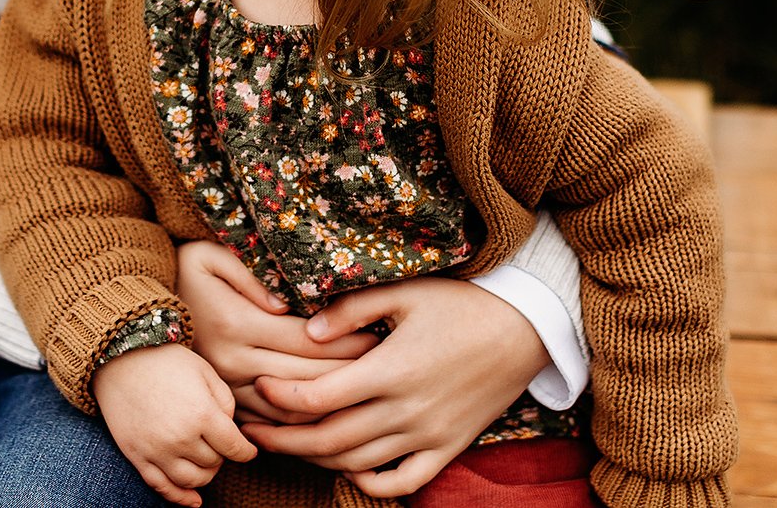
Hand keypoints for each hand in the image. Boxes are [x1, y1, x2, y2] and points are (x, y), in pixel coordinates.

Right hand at [92, 343, 257, 506]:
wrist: (118, 357)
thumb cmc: (165, 360)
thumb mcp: (205, 371)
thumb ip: (225, 402)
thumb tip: (232, 431)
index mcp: (201, 414)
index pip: (235, 447)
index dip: (246, 451)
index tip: (248, 450)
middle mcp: (180, 438)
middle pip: (214, 463)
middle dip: (222, 455)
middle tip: (218, 442)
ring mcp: (156, 450)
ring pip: (192, 481)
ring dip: (205, 475)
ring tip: (205, 460)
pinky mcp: (137, 456)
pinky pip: (161, 488)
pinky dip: (180, 498)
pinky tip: (194, 499)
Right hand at [174, 240, 379, 424]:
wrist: (135, 315)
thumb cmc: (181, 274)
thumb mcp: (209, 257)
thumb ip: (249, 276)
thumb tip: (286, 305)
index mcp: (238, 323)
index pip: (307, 340)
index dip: (346, 341)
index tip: (378, 336)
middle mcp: (234, 361)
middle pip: (306, 376)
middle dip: (350, 372)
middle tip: (387, 366)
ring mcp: (227, 386)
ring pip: (291, 406)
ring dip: (331, 401)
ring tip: (367, 392)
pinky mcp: (223, 402)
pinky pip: (270, 421)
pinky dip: (302, 421)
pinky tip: (330, 412)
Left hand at [244, 277, 548, 498]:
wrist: (525, 328)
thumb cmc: (462, 302)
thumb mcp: (405, 293)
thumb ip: (353, 309)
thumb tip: (307, 331)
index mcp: (391, 370)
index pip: (320, 398)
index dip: (281, 398)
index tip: (258, 388)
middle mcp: (407, 411)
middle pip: (329, 439)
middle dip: (283, 437)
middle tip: (252, 427)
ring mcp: (428, 435)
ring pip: (357, 463)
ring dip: (315, 459)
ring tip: (285, 443)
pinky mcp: (447, 448)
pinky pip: (402, 482)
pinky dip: (369, 483)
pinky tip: (346, 468)